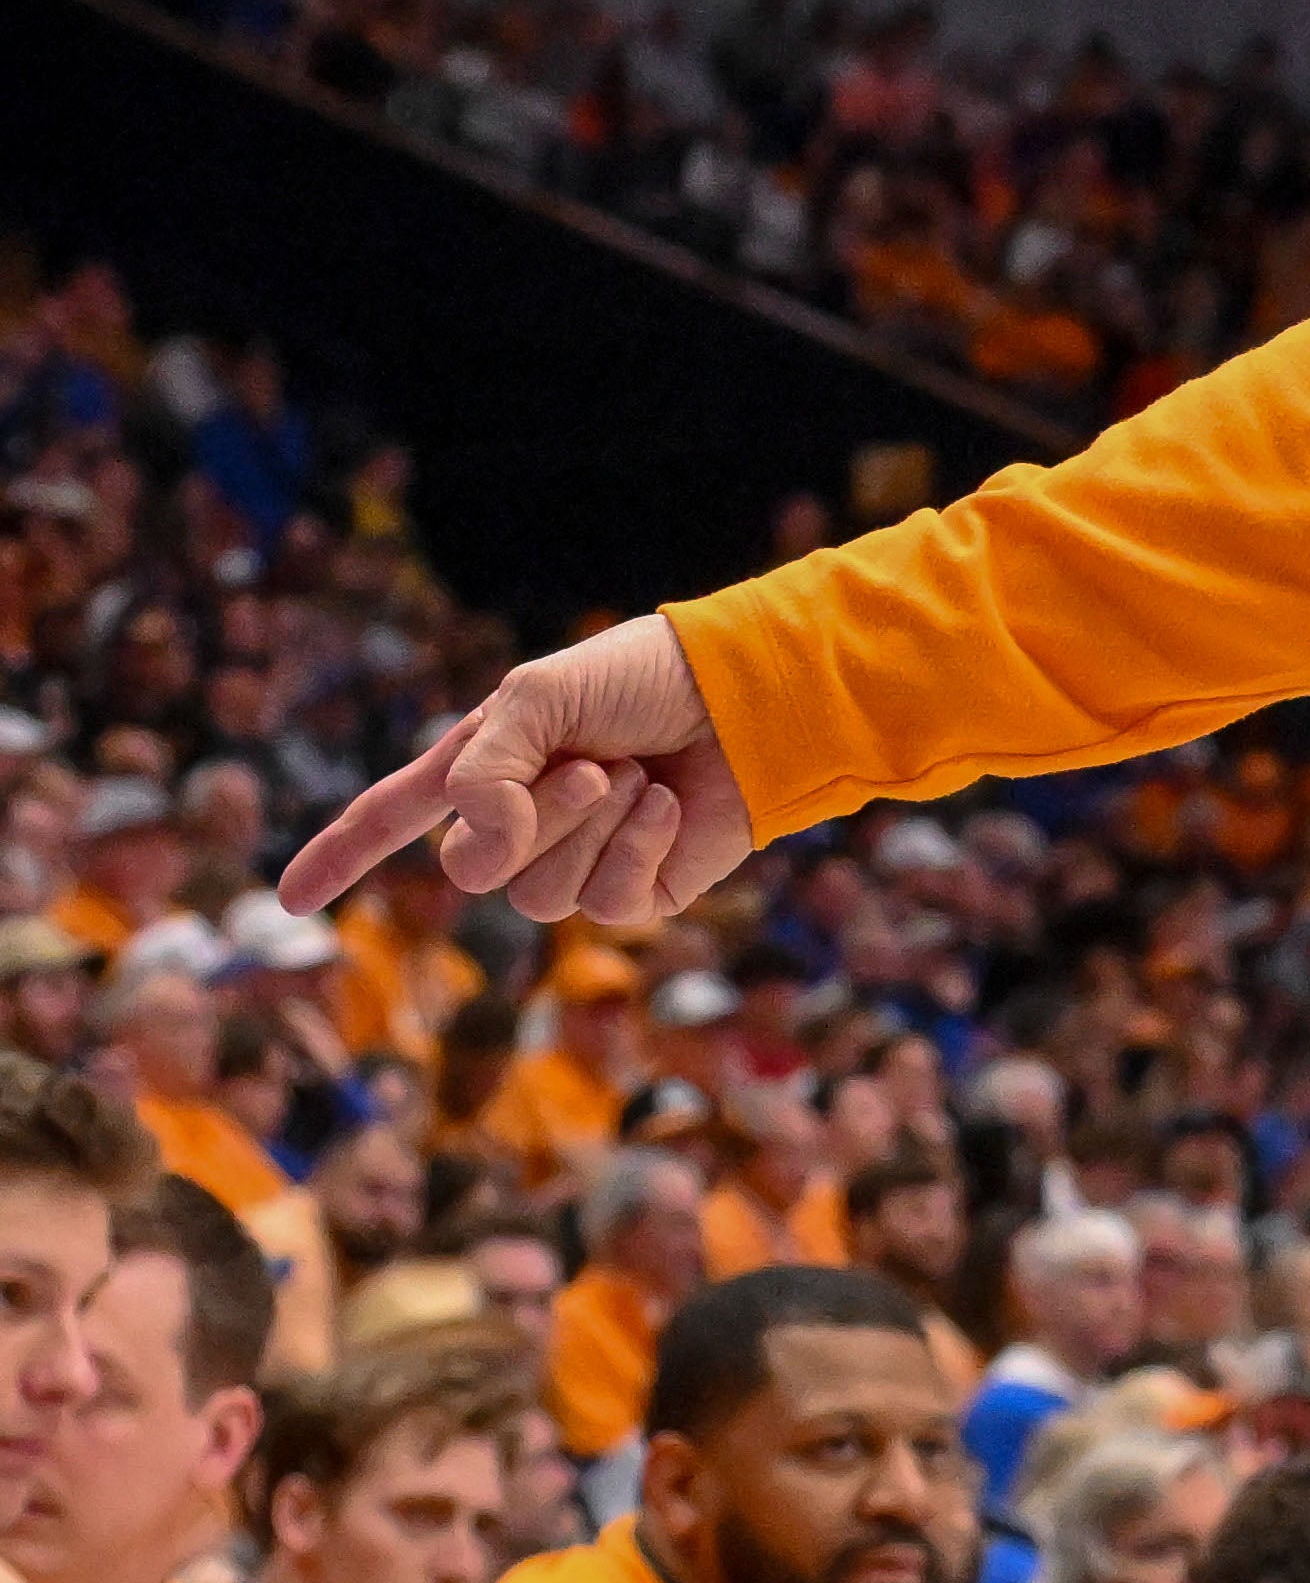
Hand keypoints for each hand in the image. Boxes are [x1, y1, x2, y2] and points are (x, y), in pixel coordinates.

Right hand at [277, 615, 750, 927]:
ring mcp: (582, 859)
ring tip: (635, 776)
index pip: (394, 816)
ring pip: (538, 896)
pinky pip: (607, 905)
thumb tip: (482, 847)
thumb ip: (483, 772)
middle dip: (533, 821)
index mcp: (486, 764)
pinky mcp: (641, 889)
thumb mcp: (538, 699)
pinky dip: (636, 848)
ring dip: (591, 830)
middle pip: (472, 871)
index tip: (291, 899)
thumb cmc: (643, 678)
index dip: (342, 856)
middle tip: (597, 766)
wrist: (745, 695)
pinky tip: (668, 804)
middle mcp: (525, 820)